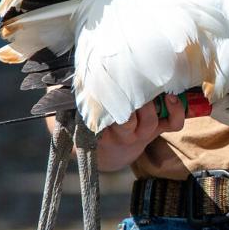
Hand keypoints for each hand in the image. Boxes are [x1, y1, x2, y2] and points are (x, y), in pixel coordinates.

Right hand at [47, 95, 185, 172]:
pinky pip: (173, 123)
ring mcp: (141, 131)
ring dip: (151, 105)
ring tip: (148, 87)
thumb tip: (51, 78)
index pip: (99, 117)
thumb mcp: (67, 104)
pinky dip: (177, 110)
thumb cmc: (87, 114)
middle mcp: (120, 131)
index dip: (104, 105)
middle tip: (129, 85)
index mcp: (96, 125)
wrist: (107, 150)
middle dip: (130, 104)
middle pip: (127, 120)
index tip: (103, 94)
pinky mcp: (158, 128)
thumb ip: (58, 91)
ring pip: (149, 121)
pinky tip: (171, 96)